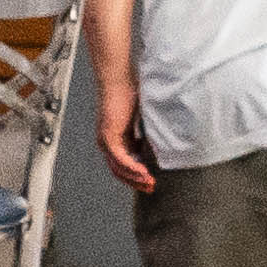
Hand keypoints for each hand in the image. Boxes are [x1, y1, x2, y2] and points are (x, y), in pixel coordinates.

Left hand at [96, 72, 155, 192]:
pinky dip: (132, 167)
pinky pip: (120, 159)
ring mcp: (106, 141)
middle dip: (136, 182)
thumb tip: (160, 142)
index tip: (151, 181)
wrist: (118, 79)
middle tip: (151, 188)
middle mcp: (108, 143)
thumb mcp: (141, 117)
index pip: (124, 164)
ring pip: (119, 168)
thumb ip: (146, 131)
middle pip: (120, 171)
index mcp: (117, 139)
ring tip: (149, 183)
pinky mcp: (108, 136)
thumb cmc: (128, 92)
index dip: (137, 175)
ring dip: (135, 178)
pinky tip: (144, 172)